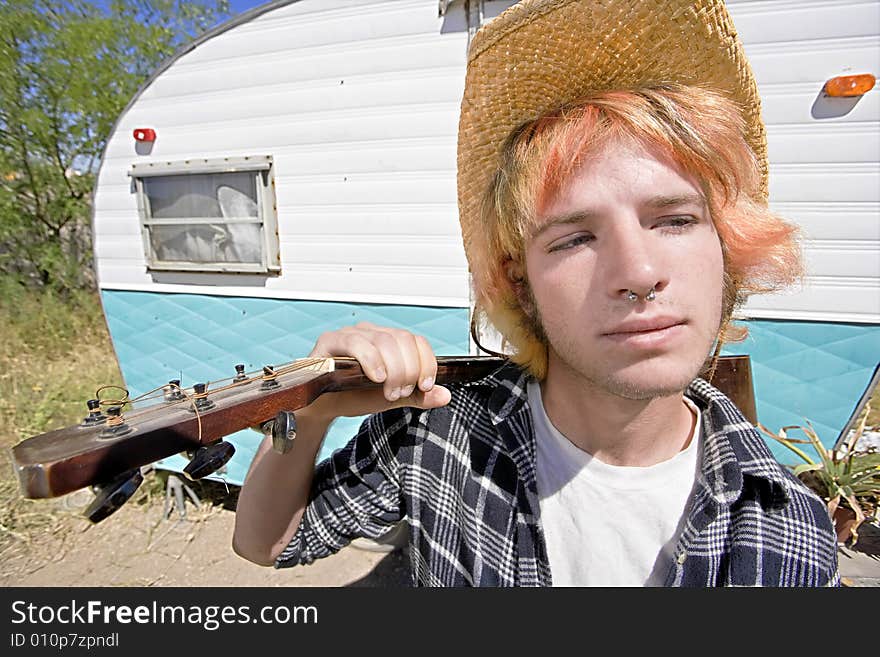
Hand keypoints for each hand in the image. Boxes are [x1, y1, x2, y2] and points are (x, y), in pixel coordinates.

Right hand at [300, 322, 451, 422]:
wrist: (323, 407)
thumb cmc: (354, 396)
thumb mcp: (392, 398)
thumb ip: (418, 396)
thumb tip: (445, 395)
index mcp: (389, 342)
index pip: (417, 341)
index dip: (427, 362)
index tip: (426, 385)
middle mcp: (372, 333)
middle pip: (403, 340)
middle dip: (409, 370)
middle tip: (401, 392)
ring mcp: (352, 334)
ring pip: (384, 341)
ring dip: (394, 369)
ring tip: (388, 391)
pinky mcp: (331, 341)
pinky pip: (356, 343)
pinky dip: (371, 360)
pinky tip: (376, 377)